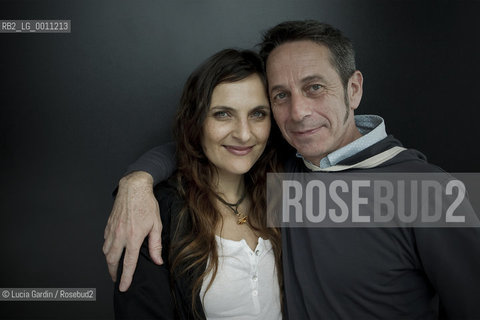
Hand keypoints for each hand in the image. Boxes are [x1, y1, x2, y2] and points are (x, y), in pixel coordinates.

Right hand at [103, 171, 162, 291]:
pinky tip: (112, 249)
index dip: (126, 277)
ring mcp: (112, 230)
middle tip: (117, 279)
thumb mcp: (156, 225)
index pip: (128, 263)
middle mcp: (120, 235)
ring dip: (109, 261)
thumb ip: (156, 245)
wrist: (133, 188)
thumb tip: (158, 260)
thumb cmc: (146, 204)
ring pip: (106, 251)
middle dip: (113, 272)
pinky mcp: (108, 225)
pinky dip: (107, 248)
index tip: (123, 287)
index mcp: (134, 237)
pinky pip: (105, 240)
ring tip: (114, 266)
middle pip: (112, 260)